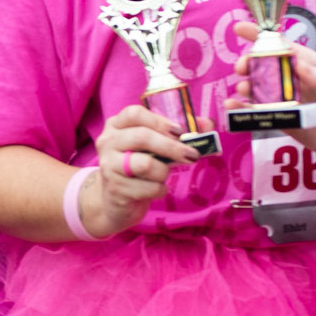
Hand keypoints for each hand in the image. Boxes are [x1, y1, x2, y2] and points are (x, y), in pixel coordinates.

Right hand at [84, 103, 199, 238]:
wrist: (115, 201)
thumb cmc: (138, 168)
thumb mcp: (155, 148)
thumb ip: (179, 134)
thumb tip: (207, 123)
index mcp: (116, 126)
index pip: (134, 113)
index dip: (160, 121)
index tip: (179, 132)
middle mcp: (107, 142)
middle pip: (142, 137)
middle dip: (172, 147)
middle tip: (192, 156)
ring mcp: (108, 166)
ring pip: (146, 164)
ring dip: (164, 172)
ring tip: (163, 176)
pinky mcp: (115, 189)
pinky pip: (149, 188)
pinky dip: (160, 190)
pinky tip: (155, 190)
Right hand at [229, 19, 315, 158]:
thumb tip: (297, 62)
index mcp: (307, 65)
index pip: (281, 46)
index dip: (259, 36)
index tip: (239, 28)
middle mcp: (293, 80)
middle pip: (263, 66)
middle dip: (249, 63)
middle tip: (242, 68)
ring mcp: (285, 100)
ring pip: (258, 88)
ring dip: (246, 85)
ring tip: (245, 88)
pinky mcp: (280, 120)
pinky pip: (257, 112)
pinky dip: (242, 109)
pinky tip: (233, 106)